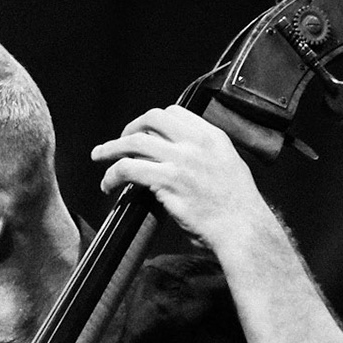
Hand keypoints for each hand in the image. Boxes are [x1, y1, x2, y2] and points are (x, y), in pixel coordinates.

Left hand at [89, 105, 274, 255]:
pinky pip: (129, 168)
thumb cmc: (235, 208)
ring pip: (134, 141)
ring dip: (111, 149)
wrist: (242, 229)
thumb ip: (204, 156)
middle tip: (117, 144)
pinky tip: (108, 185)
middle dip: (129, 128)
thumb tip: (176, 156)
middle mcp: (196, 143)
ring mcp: (182, 160)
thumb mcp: (227, 167)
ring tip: (99, 157)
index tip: (141, 133)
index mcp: (212, 136)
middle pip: (151, 119)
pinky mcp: (168, 180)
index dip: (151, 121)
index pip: (174, 113)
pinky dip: (112, 175)